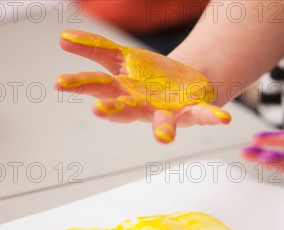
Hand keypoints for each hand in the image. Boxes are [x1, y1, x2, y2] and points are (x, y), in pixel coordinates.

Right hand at [55, 30, 230, 142]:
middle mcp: (143, 107)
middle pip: (125, 111)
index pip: (97, 88)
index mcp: (123, 93)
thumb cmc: (150, 78)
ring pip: (163, 122)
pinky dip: (213, 117)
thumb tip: (63, 38)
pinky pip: (204, 115)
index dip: (79, 85)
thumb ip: (95, 50)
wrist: (184, 86)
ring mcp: (168, 112)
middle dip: (113, 111)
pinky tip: (224, 119)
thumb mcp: (121, 60)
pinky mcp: (193, 111)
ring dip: (163, 130)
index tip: (59, 82)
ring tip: (163, 138)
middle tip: (98, 112)